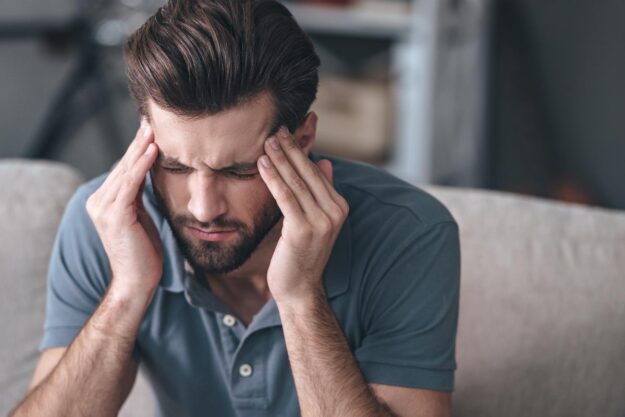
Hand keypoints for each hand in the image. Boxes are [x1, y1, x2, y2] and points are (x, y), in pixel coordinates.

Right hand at [86, 120, 161, 299]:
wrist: (137, 282)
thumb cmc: (144, 252)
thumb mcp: (141, 216)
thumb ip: (140, 196)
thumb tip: (150, 173)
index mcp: (104, 201)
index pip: (124, 168)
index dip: (138, 148)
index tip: (151, 128)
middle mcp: (99, 201)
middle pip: (124, 165)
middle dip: (139, 141)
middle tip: (152, 118)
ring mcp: (103, 208)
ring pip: (126, 171)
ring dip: (141, 147)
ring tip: (154, 127)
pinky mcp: (115, 215)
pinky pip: (131, 184)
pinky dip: (142, 165)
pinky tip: (153, 149)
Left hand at [257, 127, 348, 305]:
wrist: (299, 288)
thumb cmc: (302, 253)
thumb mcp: (315, 220)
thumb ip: (321, 191)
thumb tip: (324, 162)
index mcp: (339, 206)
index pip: (316, 172)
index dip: (300, 151)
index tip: (285, 133)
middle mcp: (334, 212)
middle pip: (308, 173)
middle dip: (290, 149)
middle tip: (275, 129)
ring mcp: (321, 221)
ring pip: (296, 182)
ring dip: (279, 159)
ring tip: (266, 141)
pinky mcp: (303, 229)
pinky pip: (286, 197)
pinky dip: (273, 178)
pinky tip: (262, 164)